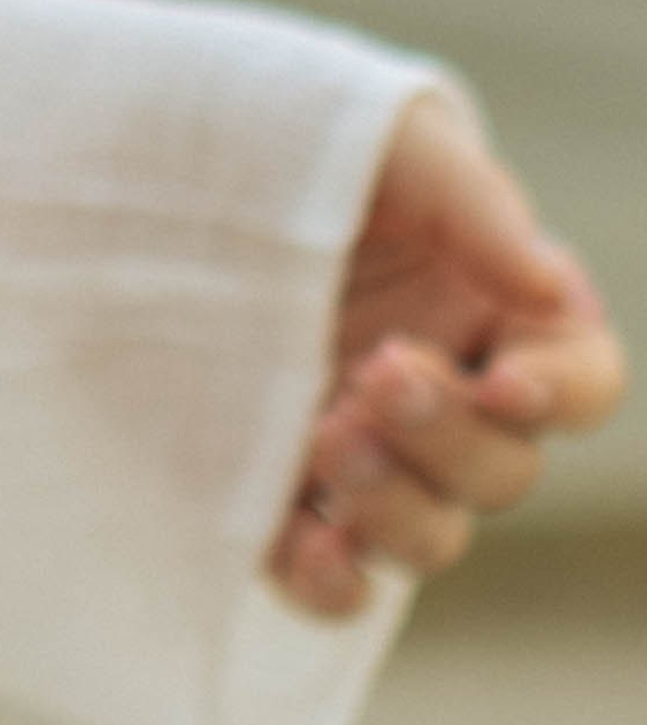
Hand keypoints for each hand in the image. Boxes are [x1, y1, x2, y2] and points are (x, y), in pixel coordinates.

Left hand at [270, 86, 626, 617]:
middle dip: (447, 436)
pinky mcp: (278, 506)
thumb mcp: (389, 142)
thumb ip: (473, 208)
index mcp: (495, 312)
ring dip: (394, 507)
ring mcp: (363, 461)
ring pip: (430, 537)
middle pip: (501, 472)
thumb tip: (550, 289)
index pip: (579, 383)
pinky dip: (335, 582)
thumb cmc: (293, 145)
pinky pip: (334, 582)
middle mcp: (443, 401)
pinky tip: (311, 547)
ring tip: (325, 438)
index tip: (502, 380)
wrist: (146, 177)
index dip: (557, 394)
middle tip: (373, 376)